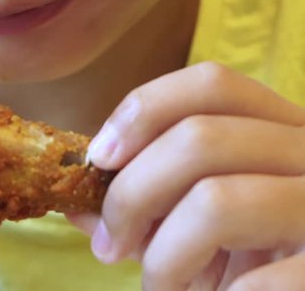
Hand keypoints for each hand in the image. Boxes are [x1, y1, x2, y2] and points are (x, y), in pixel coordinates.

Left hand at [68, 62, 304, 290]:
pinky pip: (257, 281)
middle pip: (200, 138)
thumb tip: (74, 201)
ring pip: (218, 201)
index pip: (211, 84)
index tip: (99, 158)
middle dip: (132, 194)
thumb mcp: (191, 221)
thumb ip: (141, 204)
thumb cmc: (244, 259)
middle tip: (108, 245)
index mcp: (280, 130)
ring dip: (164, 256)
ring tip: (158, 286)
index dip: (143, 110)